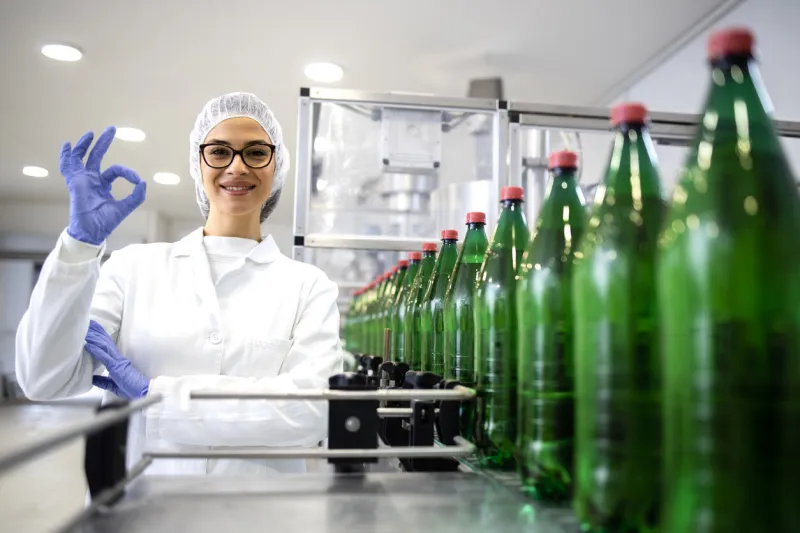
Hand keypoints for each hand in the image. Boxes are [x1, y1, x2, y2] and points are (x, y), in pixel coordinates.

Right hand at [60, 126, 146, 244]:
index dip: (127, 172)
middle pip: (96, 156)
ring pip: (80, 157)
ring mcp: (82, 180)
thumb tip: (143, 182)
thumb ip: (136, 196)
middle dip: (103, 142)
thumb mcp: (126, 207)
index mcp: (103, 184)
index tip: (137, 180)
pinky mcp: (74, 182)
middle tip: (112, 128)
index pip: (115, 170)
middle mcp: (91, 179)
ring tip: (91, 133)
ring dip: (84, 144)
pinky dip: (66, 156)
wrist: (92, 231)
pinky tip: (67, 145)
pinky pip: (67, 167)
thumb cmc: (106, 222)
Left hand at [84, 320, 149, 399]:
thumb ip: (103, 381)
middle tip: (88, 323)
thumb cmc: (133, 389)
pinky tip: (88, 345)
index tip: (92, 330)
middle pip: (105, 342)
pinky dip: (96, 350)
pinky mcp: (117, 367)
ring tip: (85, 330)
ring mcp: (118, 361)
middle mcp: (118, 358)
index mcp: (117, 362)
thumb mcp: (113, 386)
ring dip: (94, 338)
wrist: (144, 392)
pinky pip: (105, 357)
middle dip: (96, 333)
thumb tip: (93, 378)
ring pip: (104, 346)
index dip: (99, 337)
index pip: (106, 347)